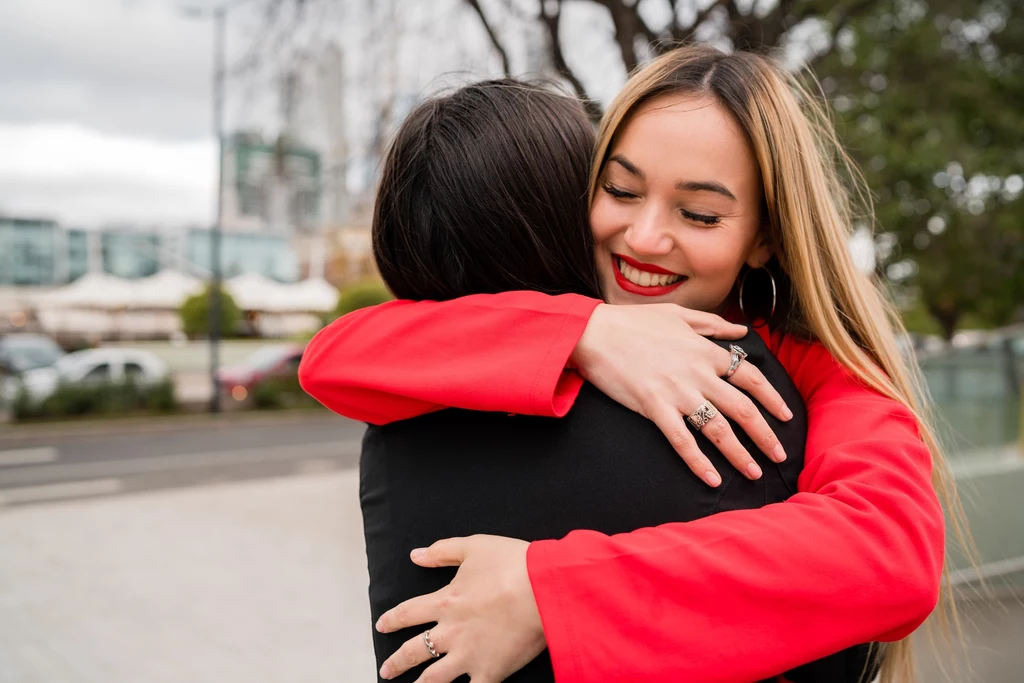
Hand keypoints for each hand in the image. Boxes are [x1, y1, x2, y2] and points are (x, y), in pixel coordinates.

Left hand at [376, 535, 544, 682]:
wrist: (543, 589)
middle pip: (414, 650)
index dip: (392, 619)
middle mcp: (451, 631)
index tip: (382, 625)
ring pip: (434, 678)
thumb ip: (442, 551)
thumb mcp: (474, 547)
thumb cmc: (513, 565)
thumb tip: (416, 555)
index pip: (408, 612)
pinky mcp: (490, 671)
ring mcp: (469, 655)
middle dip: (397, 661)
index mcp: (445, 601)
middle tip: (386, 669)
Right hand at [569, 303, 792, 486]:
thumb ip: (712, 324)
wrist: (595, 332)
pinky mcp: (654, 408)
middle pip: (743, 409)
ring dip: (740, 454)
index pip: (751, 377)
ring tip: (754, 473)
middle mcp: (698, 374)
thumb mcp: (678, 315)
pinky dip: (700, 463)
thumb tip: (742, 331)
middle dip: (766, 435)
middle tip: (780, 456)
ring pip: (719, 429)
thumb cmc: (634, 322)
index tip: (786, 416)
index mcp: (706, 351)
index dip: (772, 399)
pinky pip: (683, 441)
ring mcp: (677, 392)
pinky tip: (713, 480)